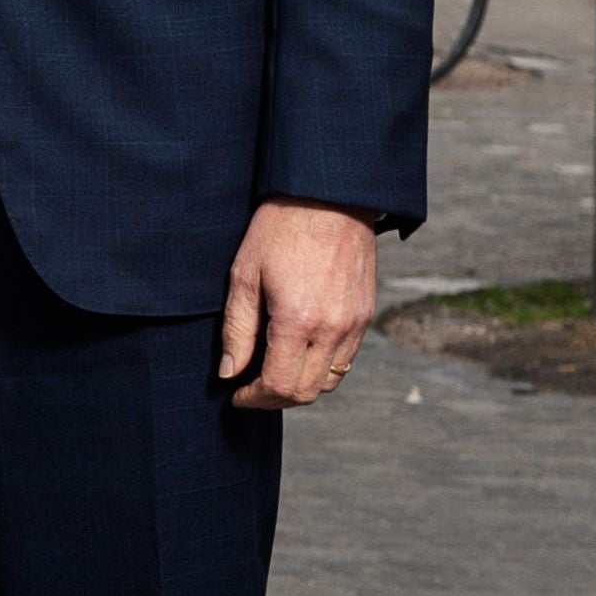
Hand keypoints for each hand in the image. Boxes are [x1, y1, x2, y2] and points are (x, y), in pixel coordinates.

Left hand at [219, 199, 377, 409]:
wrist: (329, 197)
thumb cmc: (280, 229)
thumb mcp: (244, 275)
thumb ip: (236, 330)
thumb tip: (229, 373)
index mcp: (298, 321)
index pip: (280, 386)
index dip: (254, 399)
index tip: (237, 394)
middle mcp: (333, 329)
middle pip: (306, 392)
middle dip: (274, 398)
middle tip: (250, 388)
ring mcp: (355, 324)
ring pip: (329, 381)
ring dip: (300, 385)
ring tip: (273, 371)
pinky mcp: (366, 315)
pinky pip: (346, 359)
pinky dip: (321, 367)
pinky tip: (299, 352)